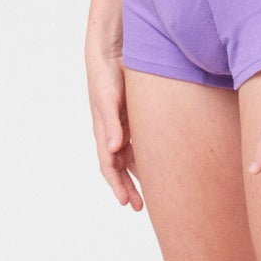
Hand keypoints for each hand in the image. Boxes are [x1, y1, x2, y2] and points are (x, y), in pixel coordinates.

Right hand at [88, 50, 142, 210]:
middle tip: (138, 207)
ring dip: (137, 176)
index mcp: (103, 131)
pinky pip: (138, 144)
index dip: (116, 185)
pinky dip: (144, 158)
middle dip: (127, 188)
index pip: (108, 165)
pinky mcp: (132, 117)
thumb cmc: (106, 75)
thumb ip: (111, 123)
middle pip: (119, 168)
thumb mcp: (109, 99)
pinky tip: (157, 166)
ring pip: (129, 159)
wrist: (112, 53)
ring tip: (149, 194)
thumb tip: (113, 149)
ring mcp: (122, 126)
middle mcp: (112, 133)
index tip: (126, 202)